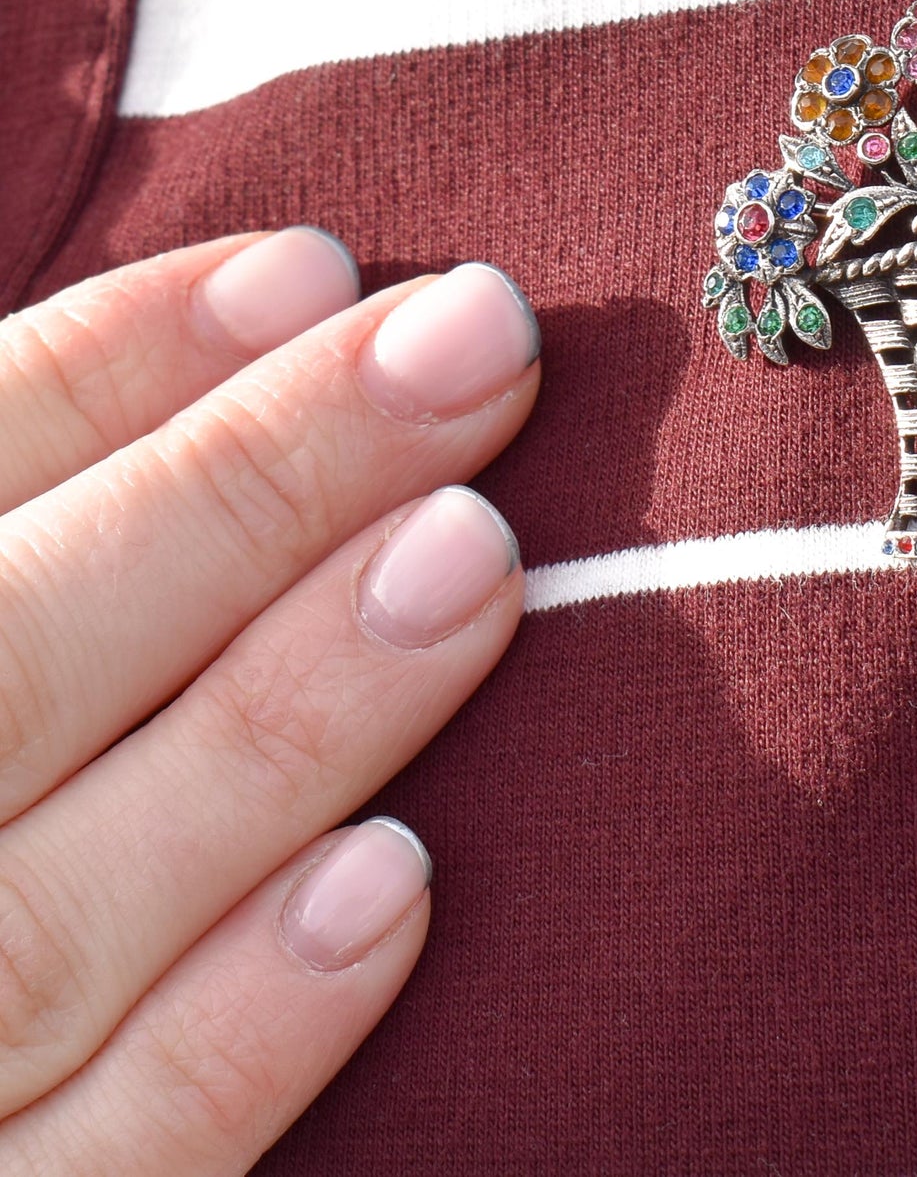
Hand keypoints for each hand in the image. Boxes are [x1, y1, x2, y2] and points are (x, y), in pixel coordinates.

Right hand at [0, 231, 540, 1172]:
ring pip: (55, 924)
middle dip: (241, 489)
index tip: (312, 264)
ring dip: (276, 726)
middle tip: (472, 341)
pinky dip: (232, 1043)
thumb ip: (34, 543)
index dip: (99, 372)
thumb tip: (218, 364)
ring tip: (478, 554)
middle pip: (4, 667)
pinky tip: (396, 884)